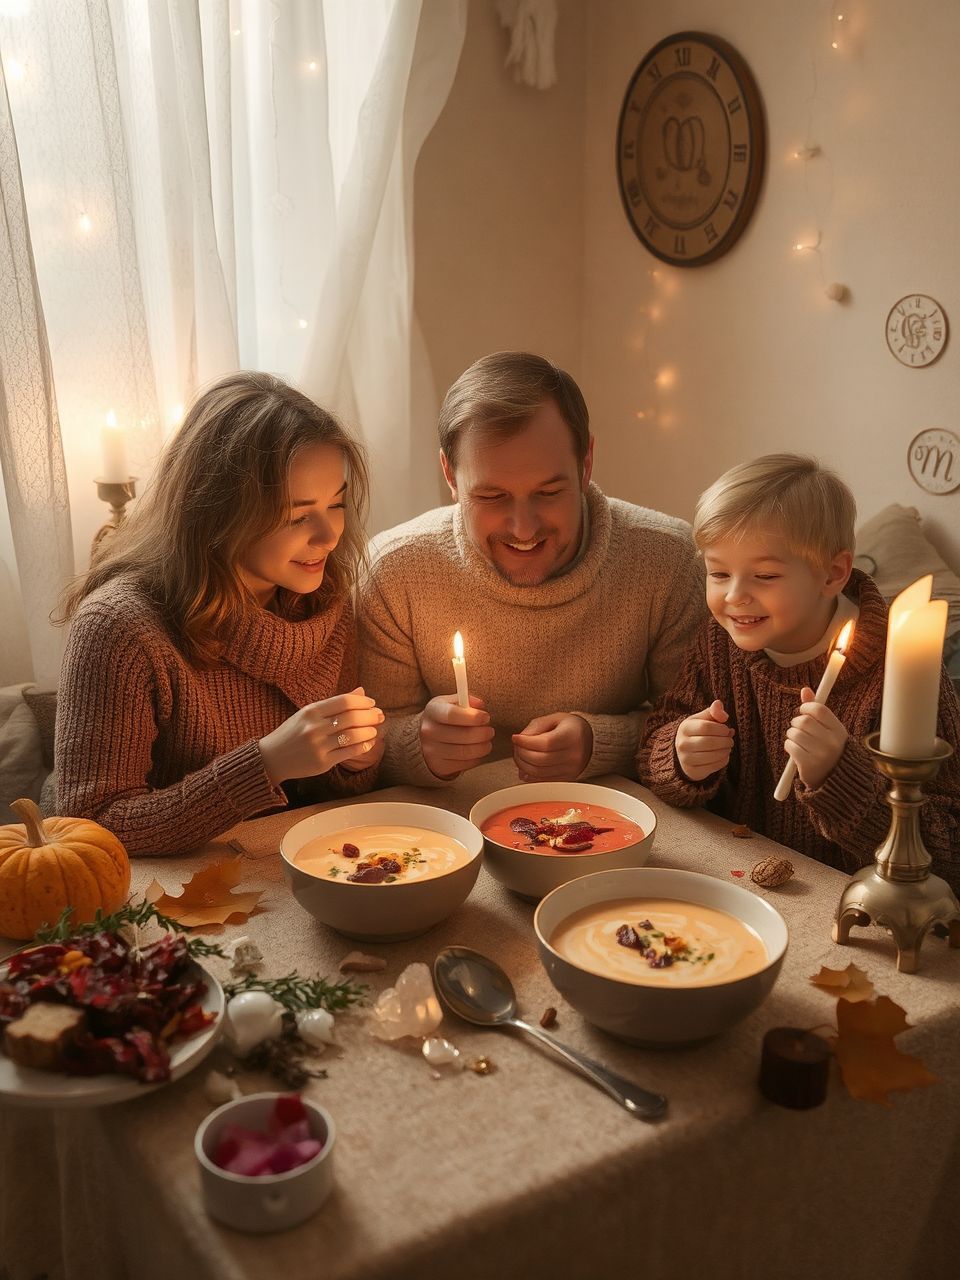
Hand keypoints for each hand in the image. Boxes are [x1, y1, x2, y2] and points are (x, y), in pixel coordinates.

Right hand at [258, 689, 384, 784]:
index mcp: (311, 711)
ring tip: (374, 730)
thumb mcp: (309, 713)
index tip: (372, 703)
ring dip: (369, 732)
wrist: (271, 758)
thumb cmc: (293, 733)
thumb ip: (335, 703)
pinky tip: (369, 743)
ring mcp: (318, 746)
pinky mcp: (322, 762)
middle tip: (379, 716)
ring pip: (353, 736)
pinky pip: (349, 752)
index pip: (344, 701)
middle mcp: (314, 727)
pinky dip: (363, 746)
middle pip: (352, 718)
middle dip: (370, 716)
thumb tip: (361, 691)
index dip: (363, 701)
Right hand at [420, 694, 494, 778]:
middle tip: (490, 731)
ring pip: (465, 752)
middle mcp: (428, 731)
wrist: (427, 739)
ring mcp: (431, 751)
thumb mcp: (452, 703)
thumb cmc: (445, 718)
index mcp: (432, 711)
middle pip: (463, 735)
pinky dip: (476, 758)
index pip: (452, 715)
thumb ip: (466, 700)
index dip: (472, 717)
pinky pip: (464, 764)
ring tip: (486, 741)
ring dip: (482, 747)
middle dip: (482, 733)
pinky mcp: (439, 766)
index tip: (486, 717)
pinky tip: (476, 751)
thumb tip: (480, 705)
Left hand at [512, 713, 592, 781]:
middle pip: (539, 760)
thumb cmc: (569, 728)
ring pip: (538, 773)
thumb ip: (535, 727)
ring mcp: (571, 770)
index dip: (526, 742)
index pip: (545, 743)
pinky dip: (529, 775)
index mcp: (572, 736)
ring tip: (520, 755)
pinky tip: (525, 767)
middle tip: (516, 746)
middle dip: (521, 753)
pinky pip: (543, 781)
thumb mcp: (553, 719)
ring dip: (523, 765)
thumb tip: (519, 740)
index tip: (515, 737)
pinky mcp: (567, 779)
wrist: (590, 741)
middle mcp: (573, 755)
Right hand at [675, 700, 733, 781]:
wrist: (683, 754)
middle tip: (730, 740)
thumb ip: (713, 711)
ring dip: (726, 751)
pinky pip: (714, 766)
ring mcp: (686, 759)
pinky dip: (723, 760)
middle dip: (725, 741)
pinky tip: (723, 755)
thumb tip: (720, 706)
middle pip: (710, 742)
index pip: (706, 727)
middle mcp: (682, 744)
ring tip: (728, 747)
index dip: (721, 729)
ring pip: (713, 755)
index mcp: (685, 728)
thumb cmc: (697, 733)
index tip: (726, 730)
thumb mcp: (702, 719)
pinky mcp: (693, 771)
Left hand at [784, 686, 847, 790]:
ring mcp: (821, 754)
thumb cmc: (827, 748)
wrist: (832, 779)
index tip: (803, 711)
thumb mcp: (827, 729)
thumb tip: (805, 689)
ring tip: (799, 741)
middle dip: (796, 722)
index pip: (819, 709)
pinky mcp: (808, 764)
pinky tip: (796, 751)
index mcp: (839, 730)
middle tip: (798, 728)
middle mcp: (832, 742)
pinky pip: (790, 746)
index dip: (807, 707)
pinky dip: (789, 746)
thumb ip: (816, 710)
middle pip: (804, 721)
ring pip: (794, 733)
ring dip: (791, 735)